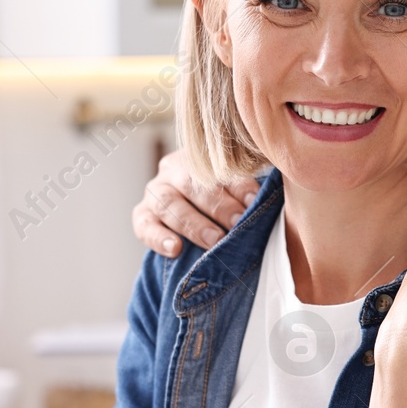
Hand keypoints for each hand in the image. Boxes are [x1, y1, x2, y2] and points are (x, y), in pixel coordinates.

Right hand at [132, 148, 258, 255]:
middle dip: (217, 205)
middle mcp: (173, 171)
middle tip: (236, 223)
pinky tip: (175, 249)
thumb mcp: (234, 188)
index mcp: (199, 158)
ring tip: (214, 240)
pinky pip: (145, 226)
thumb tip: (264, 200)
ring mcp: (154, 193)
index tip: (253, 201)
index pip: (218, 169)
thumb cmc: (222, 199)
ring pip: (168, 204)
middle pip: (192, 184)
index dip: (237, 185)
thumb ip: (246, 191)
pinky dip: (159, 238)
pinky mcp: (142, 216)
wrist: (190, 209)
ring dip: (193, 223)